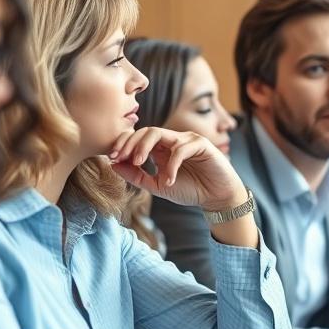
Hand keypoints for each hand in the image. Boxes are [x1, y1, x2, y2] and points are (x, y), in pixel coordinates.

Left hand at [109, 127, 245, 211]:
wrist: (217, 198)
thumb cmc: (190, 189)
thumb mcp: (157, 185)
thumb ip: (136, 176)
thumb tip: (113, 164)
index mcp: (162, 147)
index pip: (138, 136)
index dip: (123, 144)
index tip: (111, 157)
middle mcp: (173, 140)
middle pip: (146, 131)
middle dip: (130, 143)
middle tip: (119, 157)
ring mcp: (188, 140)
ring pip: (160, 133)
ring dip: (145, 147)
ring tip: (139, 163)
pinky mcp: (202, 145)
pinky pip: (180, 149)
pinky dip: (171, 165)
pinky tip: (169, 180)